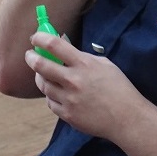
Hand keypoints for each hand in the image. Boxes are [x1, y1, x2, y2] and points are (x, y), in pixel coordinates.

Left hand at [25, 32, 141, 139]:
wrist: (126, 118)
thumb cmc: (119, 89)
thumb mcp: (104, 65)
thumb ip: (83, 57)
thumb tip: (64, 48)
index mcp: (84, 65)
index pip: (55, 45)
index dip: (40, 38)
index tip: (36, 37)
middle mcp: (73, 81)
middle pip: (41, 65)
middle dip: (31, 58)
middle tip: (29, 55)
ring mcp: (69, 100)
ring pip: (43, 85)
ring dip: (40, 77)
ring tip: (42, 74)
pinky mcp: (68, 115)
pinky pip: (50, 103)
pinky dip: (51, 96)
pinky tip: (56, 93)